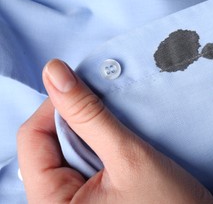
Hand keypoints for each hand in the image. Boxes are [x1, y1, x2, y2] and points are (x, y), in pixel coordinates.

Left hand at [17, 59, 212, 203]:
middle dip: (78, 121)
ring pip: (66, 149)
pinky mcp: (90, 197)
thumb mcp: (128, 157)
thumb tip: (54, 72)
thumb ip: (89, 115)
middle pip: (47, 143)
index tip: (85, 89)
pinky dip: (99, 145)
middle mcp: (56, 203)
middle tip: (109, 113)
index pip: (33, 139)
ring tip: (119, 136)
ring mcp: (73, 201)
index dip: (57, 106)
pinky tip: (119, 146)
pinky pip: (82, 161)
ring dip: (91, 132)